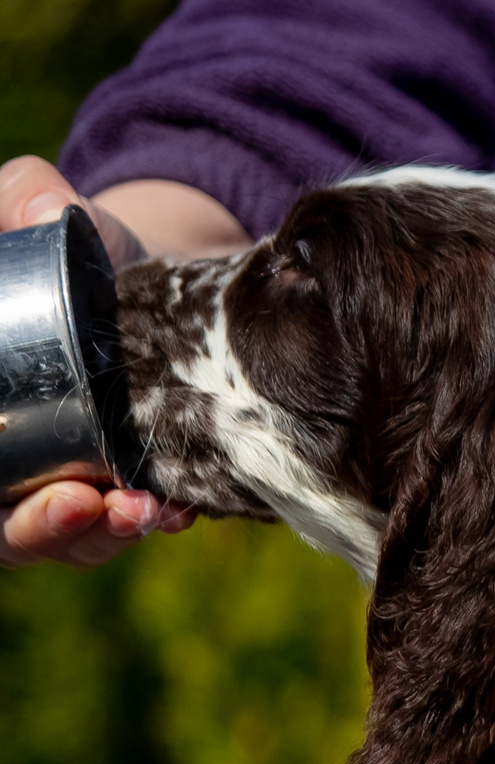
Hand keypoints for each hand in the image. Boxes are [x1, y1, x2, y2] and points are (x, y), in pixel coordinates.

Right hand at [1, 156, 245, 569]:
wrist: (155, 282)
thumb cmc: (77, 254)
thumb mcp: (42, 216)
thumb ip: (25, 199)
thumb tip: (53, 208)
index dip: (2, 504)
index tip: (52, 488)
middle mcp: (11, 463)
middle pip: (10, 529)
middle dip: (45, 528)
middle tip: (89, 505)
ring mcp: (70, 485)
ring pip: (74, 540)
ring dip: (107, 535)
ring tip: (149, 512)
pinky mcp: (133, 491)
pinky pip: (134, 526)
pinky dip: (156, 521)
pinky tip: (184, 511)